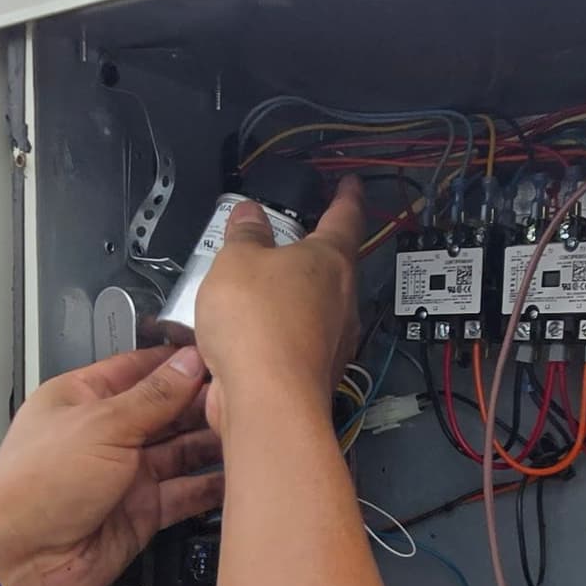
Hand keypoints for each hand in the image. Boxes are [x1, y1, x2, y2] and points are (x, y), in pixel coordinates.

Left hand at [0, 346, 222, 585]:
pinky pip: (185, 492)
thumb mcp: (101, 426)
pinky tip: (237, 475)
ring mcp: (126, 473)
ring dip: (212, 442)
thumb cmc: (33, 490)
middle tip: (245, 395)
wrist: (20, 562)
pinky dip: (211, 486)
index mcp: (84, 398)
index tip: (220, 355)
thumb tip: (188, 364)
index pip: (142, 368)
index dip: (180, 361)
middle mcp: (106, 433)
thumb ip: (153, 397)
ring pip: (182, 450)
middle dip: (203, 402)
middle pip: (168, 408)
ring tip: (250, 431)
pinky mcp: (142, 511)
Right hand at [194, 176, 365, 431]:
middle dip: (310, 251)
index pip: (347, 215)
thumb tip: (248, 215)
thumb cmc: (261, 329)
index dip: (347, 195)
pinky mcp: (314, 372)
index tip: (349, 185)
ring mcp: (332, 339)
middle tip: (291, 238)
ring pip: (315, 306)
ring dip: (290, 295)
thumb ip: (244, 234)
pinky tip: (249, 333)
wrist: (267, 400)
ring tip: (257, 287)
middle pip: (332, 265)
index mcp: (331, 259)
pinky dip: (278, 331)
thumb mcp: (236, 261)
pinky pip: (298, 340)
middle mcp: (342, 300)